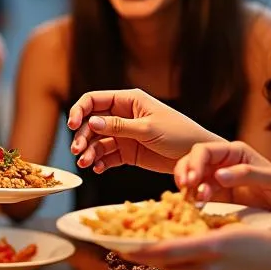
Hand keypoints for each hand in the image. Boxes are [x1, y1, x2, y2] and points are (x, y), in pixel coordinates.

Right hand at [67, 88, 213, 173]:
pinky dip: (100, 162)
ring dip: (89, 152)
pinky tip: (98, 169)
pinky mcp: (128, 152)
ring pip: (97, 141)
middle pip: (91, 123)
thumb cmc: (179, 135)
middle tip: (78, 152)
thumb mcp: (148, 129)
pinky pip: (108, 156)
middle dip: (82, 136)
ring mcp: (125, 135)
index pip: (94, 100)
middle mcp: (123, 115)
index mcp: (129, 101)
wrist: (198, 158)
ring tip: (86, 164)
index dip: (80, 111)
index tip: (72, 126)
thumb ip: (119, 126)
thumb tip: (91, 122)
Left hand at [139, 229, 270, 269]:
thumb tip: (180, 236)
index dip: (139, 251)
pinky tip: (208, 269)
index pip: (165, 251)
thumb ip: (205, 235)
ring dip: (173, 267)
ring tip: (175, 254)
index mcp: (210, 247)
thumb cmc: (270, 247)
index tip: (120, 247)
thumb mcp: (235, 231)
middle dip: (151, 258)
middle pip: (167, 266)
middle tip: (136, 248)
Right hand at [173, 141, 270, 227]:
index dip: (193, 162)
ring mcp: (216, 184)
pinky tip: (195, 209)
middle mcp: (221, 165)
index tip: (191, 180)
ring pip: (190, 181)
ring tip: (194, 203)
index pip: (204, 151)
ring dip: (187, 190)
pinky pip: (196, 199)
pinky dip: (191, 203)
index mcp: (234, 153)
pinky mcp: (215, 202)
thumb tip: (218, 175)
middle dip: (185, 175)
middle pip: (191, 163)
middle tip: (186, 190)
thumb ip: (247, 174)